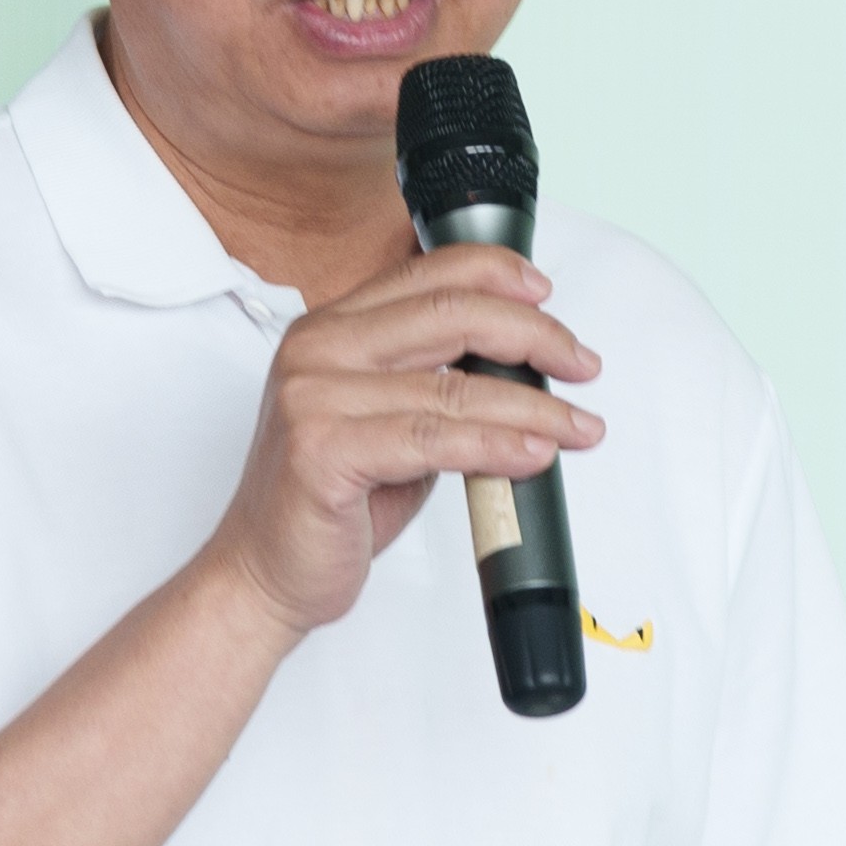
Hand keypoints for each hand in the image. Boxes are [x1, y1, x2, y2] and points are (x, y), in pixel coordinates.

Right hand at [203, 243, 600, 637]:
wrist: (264, 571)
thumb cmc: (330, 502)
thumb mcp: (389, 422)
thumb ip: (437, 382)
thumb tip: (523, 367)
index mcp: (331, 327)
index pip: (427, 274)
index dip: (498, 275)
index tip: (547, 299)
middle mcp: (317, 348)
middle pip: (450, 314)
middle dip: (534, 336)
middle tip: (581, 364)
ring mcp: (313, 396)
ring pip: (453, 386)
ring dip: (533, 407)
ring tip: (577, 427)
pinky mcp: (322, 450)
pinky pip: (432, 440)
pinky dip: (495, 446)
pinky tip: (531, 455)